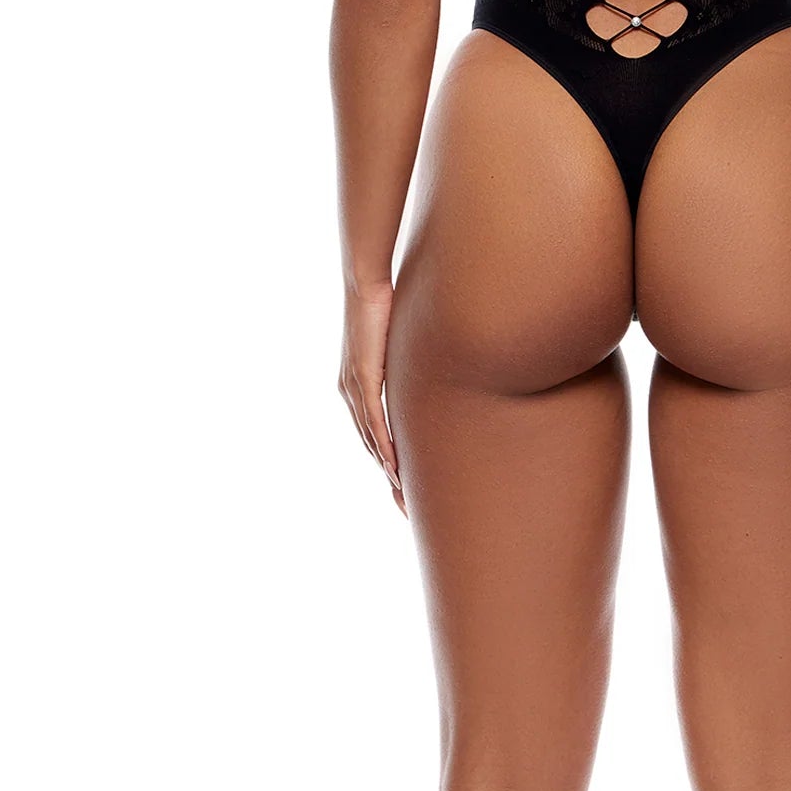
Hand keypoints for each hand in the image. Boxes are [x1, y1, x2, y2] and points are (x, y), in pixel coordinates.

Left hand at [339, 284, 405, 513]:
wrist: (365, 281)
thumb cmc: (386, 306)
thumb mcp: (403, 345)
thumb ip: (414, 366)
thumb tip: (439, 371)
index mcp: (359, 388)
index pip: (375, 436)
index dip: (390, 465)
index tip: (406, 490)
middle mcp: (351, 393)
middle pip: (371, 447)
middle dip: (390, 479)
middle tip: (407, 508)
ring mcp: (354, 388)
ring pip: (371, 441)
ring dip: (388, 471)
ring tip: (404, 497)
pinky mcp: (361, 378)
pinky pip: (373, 422)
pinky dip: (383, 447)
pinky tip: (393, 468)